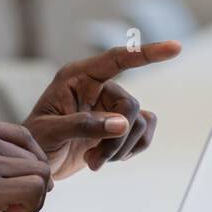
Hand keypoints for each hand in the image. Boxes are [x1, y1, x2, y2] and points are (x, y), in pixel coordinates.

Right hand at [0, 113, 52, 211]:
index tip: (25, 181)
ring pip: (39, 173)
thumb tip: (22, 169)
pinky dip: (30, 209)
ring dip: (32, 199)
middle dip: (30, 184)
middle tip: (13, 206)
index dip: (30, 161)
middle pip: (32, 156)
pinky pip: (34, 190)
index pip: (21, 136)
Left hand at [22, 41, 180, 178]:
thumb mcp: (51, 132)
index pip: (117, 59)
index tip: (175, 48)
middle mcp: (97, 87)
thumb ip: (84, 126)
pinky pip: (145, 132)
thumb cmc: (35, 142)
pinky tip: (111, 158)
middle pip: (130, 105)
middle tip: (95, 160)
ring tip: (94, 162)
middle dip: (117, 138)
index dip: (147, 53)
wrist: (36, 163)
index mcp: (78, 77)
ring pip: (139, 123)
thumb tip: (121, 124)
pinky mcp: (119, 125)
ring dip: (121, 149)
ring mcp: (110, 106)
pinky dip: (133, 149)